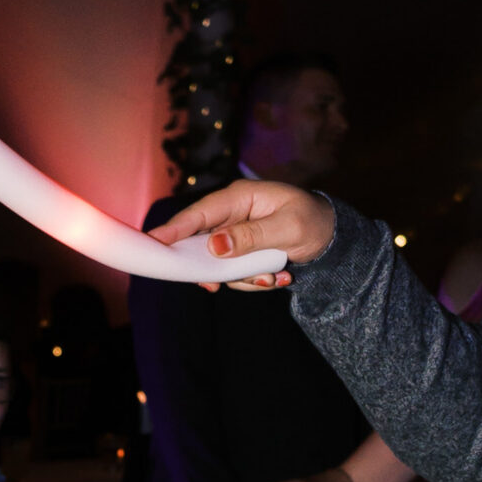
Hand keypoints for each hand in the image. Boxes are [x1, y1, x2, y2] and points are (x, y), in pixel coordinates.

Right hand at [151, 179, 335, 291]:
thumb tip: (214, 247)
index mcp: (240, 197)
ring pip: (217, 264)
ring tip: (275, 278)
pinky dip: (254, 281)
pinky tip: (279, 278)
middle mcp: (231, 214)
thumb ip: (250, 237)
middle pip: (200, 243)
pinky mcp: (239, 251)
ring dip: (244, 278)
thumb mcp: (287, 229)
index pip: (199, 213)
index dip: (174, 228)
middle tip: (217, 285)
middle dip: (214, 268)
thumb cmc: (313, 223)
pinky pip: (233, 273)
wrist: (330, 237)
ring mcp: (234, 234)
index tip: (151, 242)